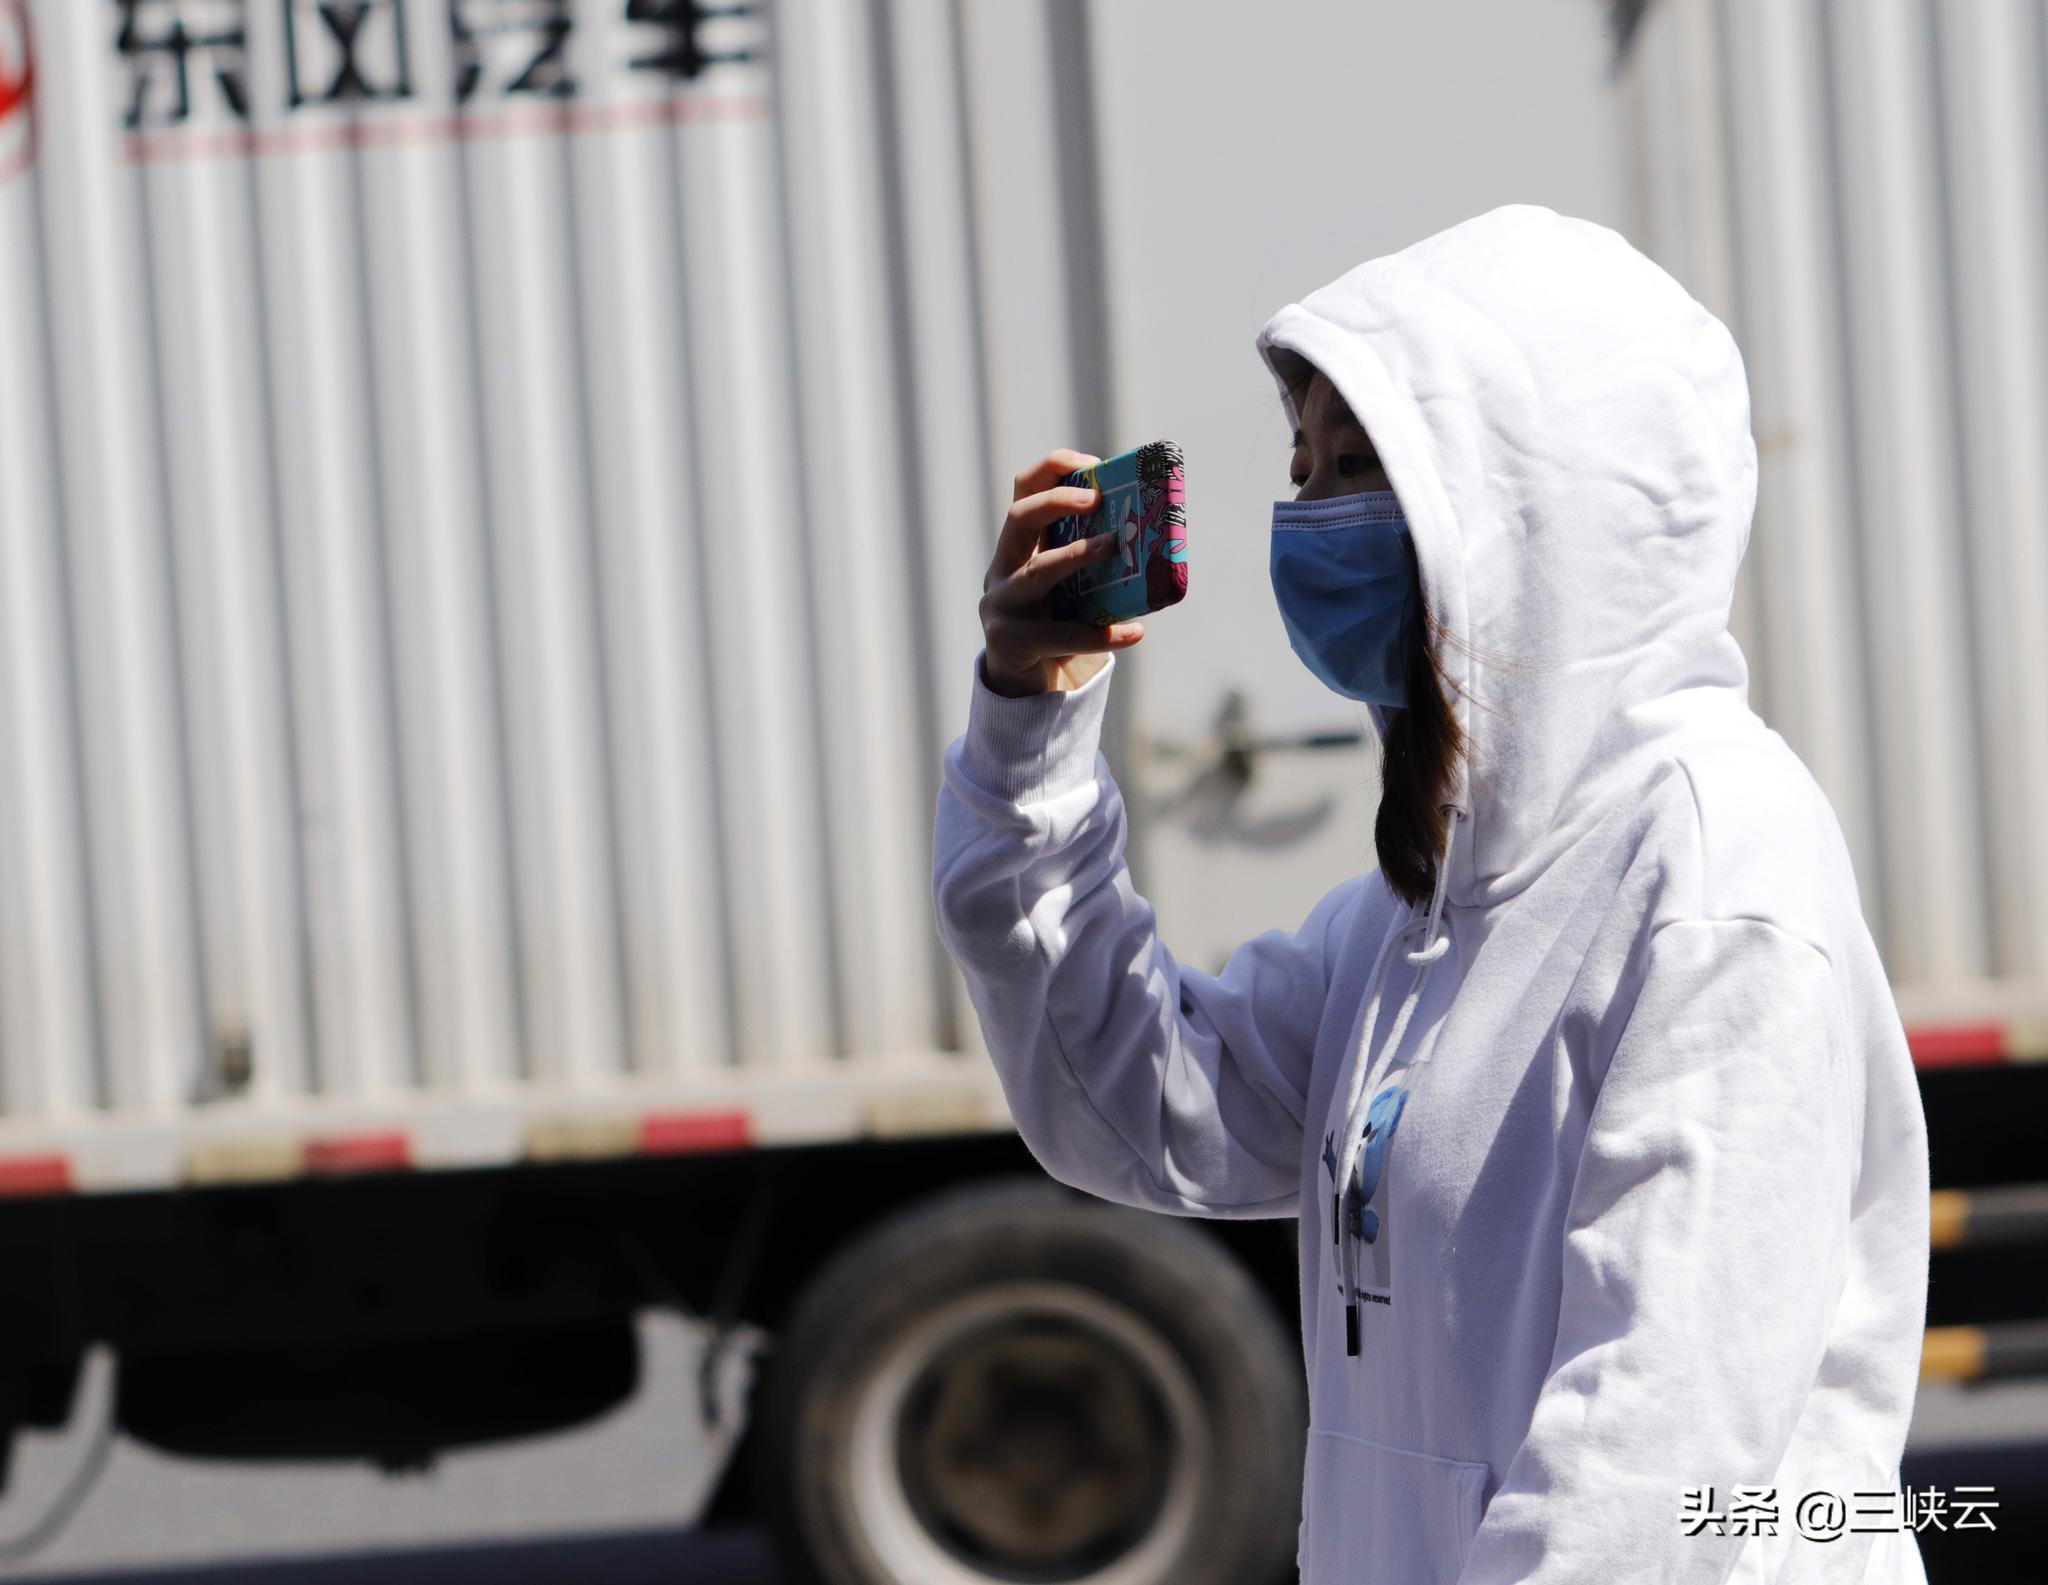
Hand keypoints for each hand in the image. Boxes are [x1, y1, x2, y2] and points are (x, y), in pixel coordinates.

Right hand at [979, 449, 1145, 697]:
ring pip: (1036, 572)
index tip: (1095, 467)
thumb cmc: (1057, 623)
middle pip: (1020, 517)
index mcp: (1020, 544)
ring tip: (1113, 546)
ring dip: (1076, 555)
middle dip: (1057, 502)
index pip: (1025, 488)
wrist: (1025, 682)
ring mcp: (1002, 604)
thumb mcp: (1071, 585)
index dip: (1055, 468)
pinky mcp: (1010, 641)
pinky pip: (1060, 635)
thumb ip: (1094, 561)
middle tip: (1097, 500)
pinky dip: (1101, 635)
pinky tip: (1135, 633)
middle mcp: (1003, 566)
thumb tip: (1157, 538)